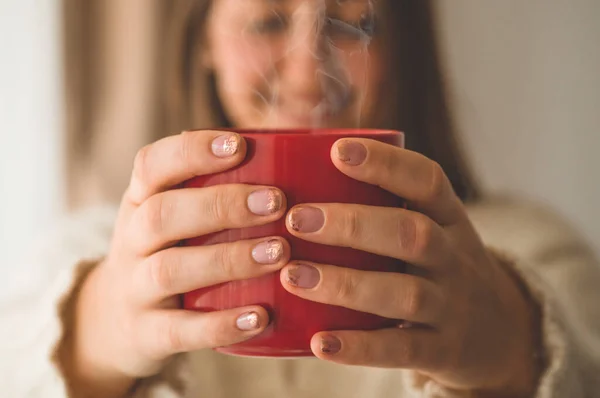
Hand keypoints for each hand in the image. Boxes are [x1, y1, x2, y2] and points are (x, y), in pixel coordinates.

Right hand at [62, 131, 289, 396]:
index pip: (151, 166)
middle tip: (276, 201)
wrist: (113, 322)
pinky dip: (220, 324)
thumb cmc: (167, 253)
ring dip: (229, 259)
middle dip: (221, 205)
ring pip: (170, 270)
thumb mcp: (172, 217)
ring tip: (280, 253)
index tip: (240, 145)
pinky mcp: (146, 334)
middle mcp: (131, 242)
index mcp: (139, 203)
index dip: (192, 152)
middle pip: (161, 216)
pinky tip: (261, 317)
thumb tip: (291, 159)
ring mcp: (134, 289)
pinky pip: (179, 331)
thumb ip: (211, 190)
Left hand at [280, 139, 541, 395]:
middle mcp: (455, 257)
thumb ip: (385, 206)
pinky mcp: (442, 350)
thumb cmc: (440, 267)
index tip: (337, 151)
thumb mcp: (433, 228)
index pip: (427, 180)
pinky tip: (319, 342)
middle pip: (411, 234)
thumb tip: (305, 171)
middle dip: (352, 224)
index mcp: (450, 217)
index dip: (385, 163)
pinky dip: (360, 347)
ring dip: (346, 284)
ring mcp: (452, 306)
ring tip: (293, 275)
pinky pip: (402, 350)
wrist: (500, 332)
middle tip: (296, 219)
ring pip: (405, 293)